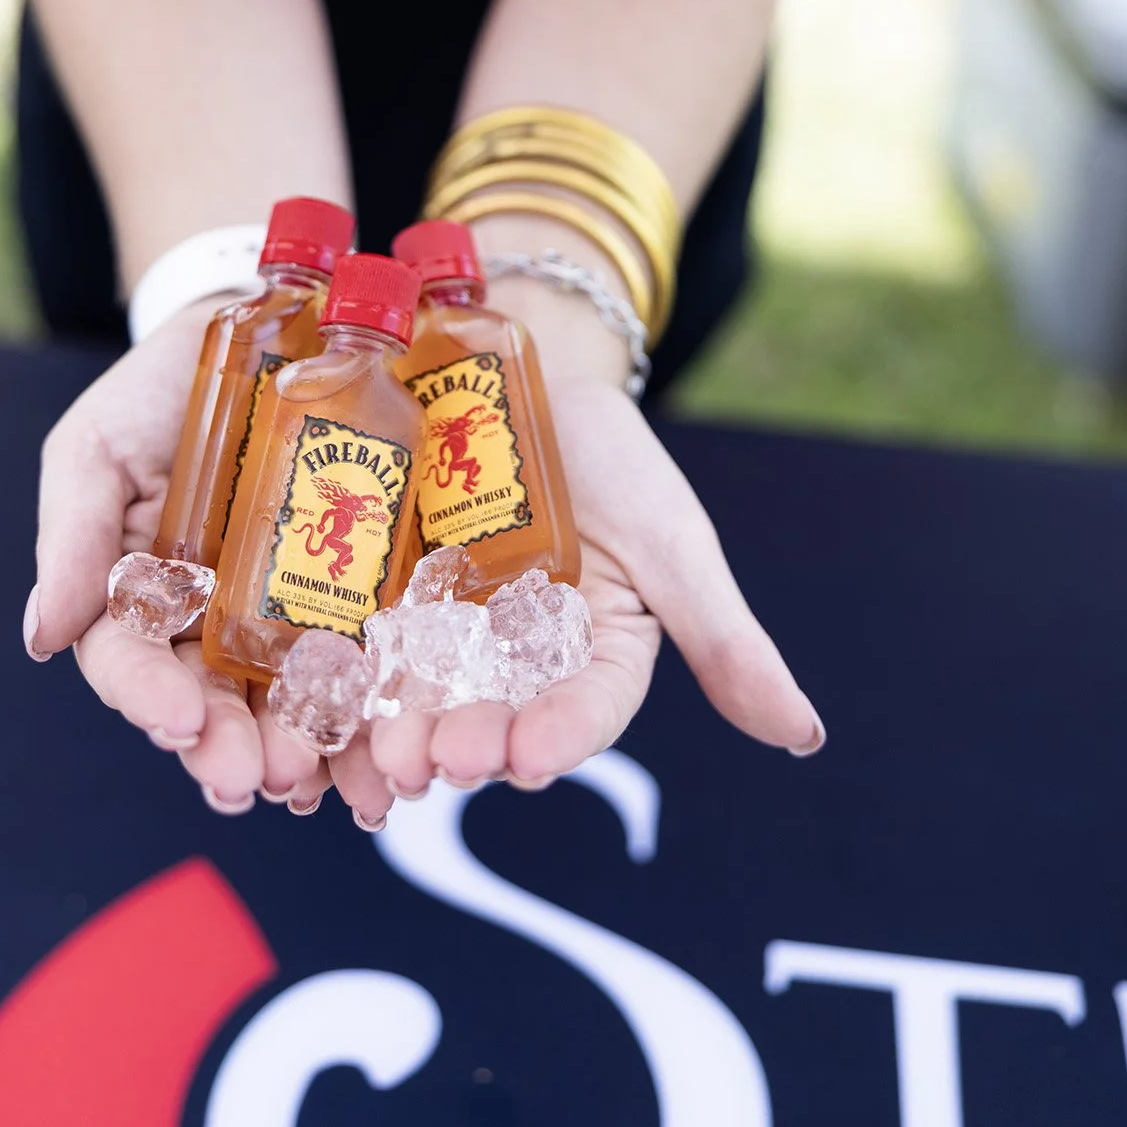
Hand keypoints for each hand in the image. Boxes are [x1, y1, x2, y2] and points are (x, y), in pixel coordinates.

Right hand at [23, 303, 328, 814]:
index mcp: (139, 595)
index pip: (132, 663)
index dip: (151, 698)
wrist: (271, 319)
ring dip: (302, 751)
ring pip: (287, 701)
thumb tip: (41, 639)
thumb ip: (74, 535)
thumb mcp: (98, 445)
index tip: (180, 722)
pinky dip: (372, 713)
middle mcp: (208, 619)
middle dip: (230, 748)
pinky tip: (383, 752)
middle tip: (256, 779)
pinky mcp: (358, 591)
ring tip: (320, 784)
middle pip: (212, 703)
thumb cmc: (163, 386)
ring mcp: (285, 610)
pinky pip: (365, 661)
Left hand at [331, 374, 823, 823]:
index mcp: (595, 657)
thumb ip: (725, 639)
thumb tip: (805, 737)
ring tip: (380, 749)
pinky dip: (344, 674)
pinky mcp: (382, 595)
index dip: (557, 738)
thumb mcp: (674, 539)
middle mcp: (516, 661)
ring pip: (420, 693)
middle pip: (491, 714)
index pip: (583, 709)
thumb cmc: (615, 456)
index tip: (526, 759)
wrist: (524, 366)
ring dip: (397, 729)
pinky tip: (321, 691)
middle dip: (463, 742)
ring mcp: (443, 630)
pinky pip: (360, 641)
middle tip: (435, 760)